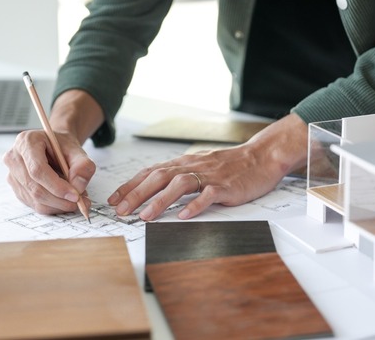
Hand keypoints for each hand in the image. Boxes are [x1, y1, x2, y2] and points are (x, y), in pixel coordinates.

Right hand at [3, 129, 94, 213]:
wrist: (53, 147)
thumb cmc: (62, 146)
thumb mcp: (77, 149)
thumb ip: (82, 165)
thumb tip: (78, 186)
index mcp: (26, 142)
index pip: (37, 170)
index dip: (57, 186)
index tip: (75, 195)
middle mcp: (14, 158)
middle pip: (35, 187)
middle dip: (60, 199)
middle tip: (81, 202)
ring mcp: (12, 175)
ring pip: (35, 199)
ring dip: (59, 204)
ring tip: (76, 199)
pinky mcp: (17, 189)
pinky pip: (35, 205)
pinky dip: (53, 206)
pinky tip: (65, 200)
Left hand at [108, 114, 307, 220]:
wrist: (260, 157)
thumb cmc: (229, 165)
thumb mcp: (198, 166)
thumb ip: (178, 176)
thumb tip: (152, 189)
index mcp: (184, 163)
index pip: (151, 172)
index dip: (131, 185)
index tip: (114, 199)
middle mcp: (192, 167)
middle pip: (159, 177)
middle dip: (137, 194)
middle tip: (121, 210)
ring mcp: (209, 176)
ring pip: (180, 185)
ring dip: (160, 201)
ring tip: (145, 217)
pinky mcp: (226, 186)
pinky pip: (209, 195)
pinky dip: (195, 206)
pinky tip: (184, 216)